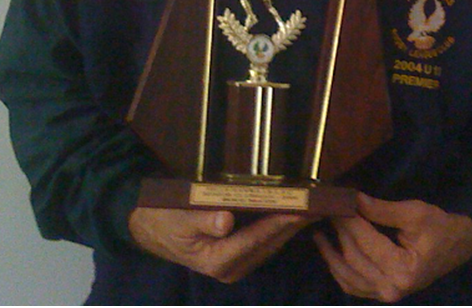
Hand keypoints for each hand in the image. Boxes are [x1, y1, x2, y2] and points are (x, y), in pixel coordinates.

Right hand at [129, 206, 306, 282]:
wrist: (153, 230)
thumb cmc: (166, 220)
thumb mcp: (180, 218)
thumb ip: (203, 220)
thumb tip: (226, 221)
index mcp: (218, 259)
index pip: (257, 238)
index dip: (280, 222)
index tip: (300, 209)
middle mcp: (231, 267)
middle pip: (270, 243)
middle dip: (294, 224)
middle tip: (318, 204)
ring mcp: (236, 264)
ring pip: (271, 245)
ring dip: (291, 227)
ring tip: (313, 207)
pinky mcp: (238, 257)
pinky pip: (265, 242)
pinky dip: (280, 228)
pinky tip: (292, 213)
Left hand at [314, 194, 471, 302]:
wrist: (458, 246)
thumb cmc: (439, 227)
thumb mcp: (414, 213)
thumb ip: (380, 209)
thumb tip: (352, 199)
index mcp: (404, 270)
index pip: (366, 241)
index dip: (348, 218)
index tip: (335, 200)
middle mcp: (393, 289)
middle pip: (354, 257)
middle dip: (339, 231)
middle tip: (326, 210)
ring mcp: (387, 295)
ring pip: (348, 276)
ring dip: (331, 254)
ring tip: (318, 232)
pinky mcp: (383, 293)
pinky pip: (354, 285)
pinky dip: (339, 270)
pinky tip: (329, 253)